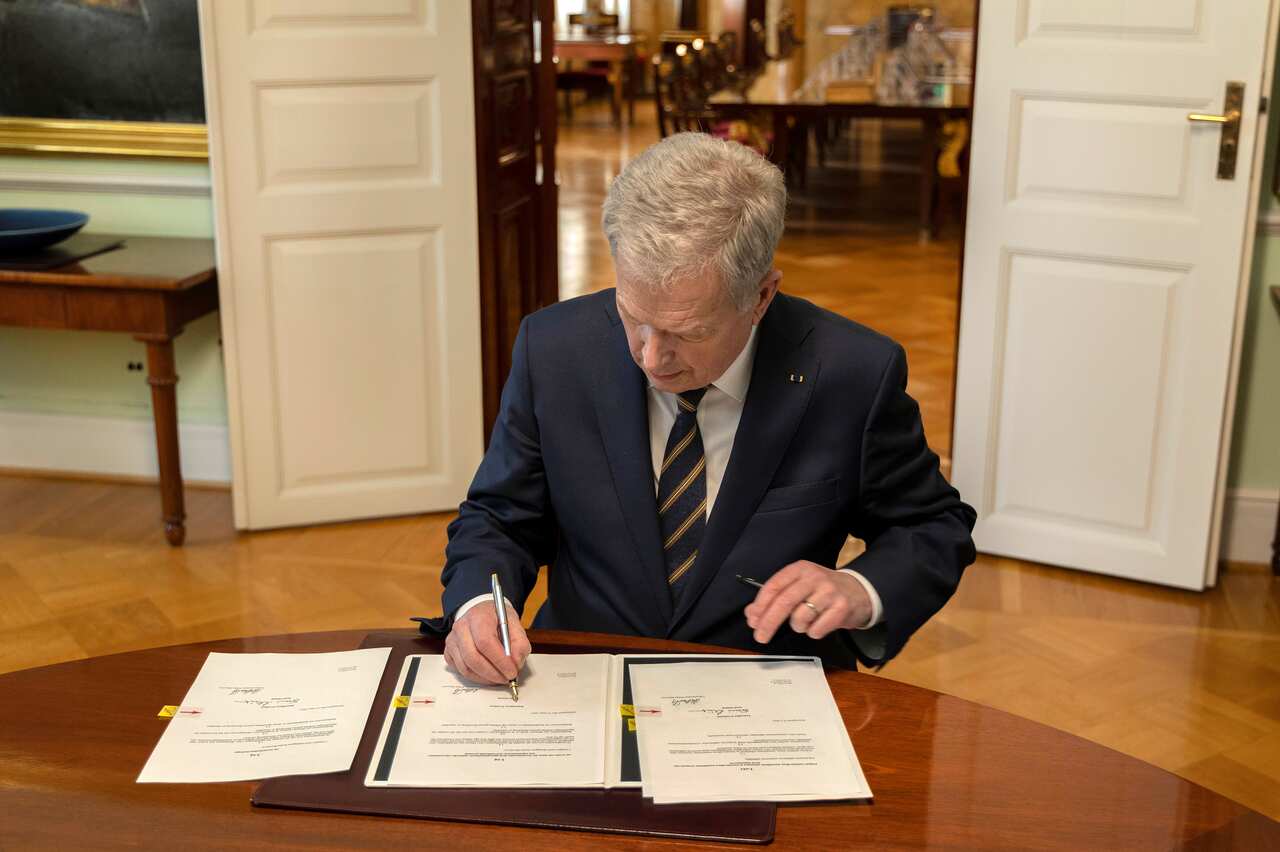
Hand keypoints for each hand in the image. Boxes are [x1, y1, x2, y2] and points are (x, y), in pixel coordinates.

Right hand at [443, 601, 531, 684]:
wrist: (481, 613)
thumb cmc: (497, 619)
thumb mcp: (514, 625)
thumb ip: (520, 643)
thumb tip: (515, 663)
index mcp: (478, 616)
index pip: (485, 642)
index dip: (499, 660)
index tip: (512, 671)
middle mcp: (461, 627)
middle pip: (473, 657)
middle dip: (492, 673)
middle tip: (507, 678)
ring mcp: (452, 640)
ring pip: (465, 668)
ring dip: (485, 678)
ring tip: (500, 677)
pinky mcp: (449, 652)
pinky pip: (461, 671)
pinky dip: (476, 677)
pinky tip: (488, 675)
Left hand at [743, 561, 870, 643]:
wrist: (860, 591)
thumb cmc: (824, 590)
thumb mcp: (800, 586)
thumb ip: (776, 597)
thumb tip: (752, 614)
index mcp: (800, 569)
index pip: (774, 586)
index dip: (760, 605)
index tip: (753, 620)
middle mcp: (814, 578)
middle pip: (784, 602)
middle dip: (768, 622)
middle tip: (760, 636)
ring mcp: (829, 592)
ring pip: (800, 618)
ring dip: (798, 626)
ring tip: (807, 621)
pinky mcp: (841, 609)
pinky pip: (816, 630)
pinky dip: (813, 632)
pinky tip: (820, 623)